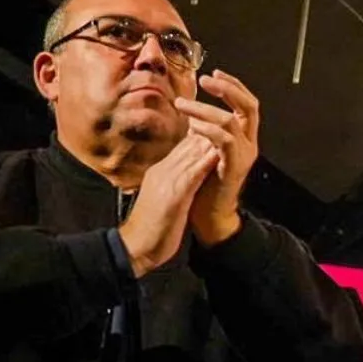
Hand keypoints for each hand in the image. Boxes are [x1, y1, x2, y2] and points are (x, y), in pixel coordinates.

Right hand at [119, 133, 219, 277]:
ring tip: (226, 124)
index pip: (184, 145)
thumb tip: (190, 174)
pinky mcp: (174, 196)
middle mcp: (164, 171)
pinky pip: (192, 174)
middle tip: (227, 113)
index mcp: (162, 172)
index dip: (202, 131)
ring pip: (191, 152)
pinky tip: (218, 152)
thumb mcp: (164, 198)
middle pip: (189, 142)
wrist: (135, 248)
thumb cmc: (151, 227)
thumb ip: (174, 182)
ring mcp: (168, 181)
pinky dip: (205, 162)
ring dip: (209, 138)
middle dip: (209, 127)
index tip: (218, 119)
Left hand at [174, 70, 260, 246]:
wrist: (209, 216)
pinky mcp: (233, 168)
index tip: (213, 73)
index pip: (245, 103)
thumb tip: (193, 109)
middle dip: (227, 88)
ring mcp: (243, 156)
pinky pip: (225, 141)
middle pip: (249, 106)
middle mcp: (249, 144)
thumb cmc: (203, 184)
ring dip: (205, 109)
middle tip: (206, 79)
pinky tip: (192, 125)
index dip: (232, 85)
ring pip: (231, 121)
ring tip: (183, 105)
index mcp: (243, 137)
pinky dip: (208, 129)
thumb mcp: (203, 150)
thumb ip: (204, 131)